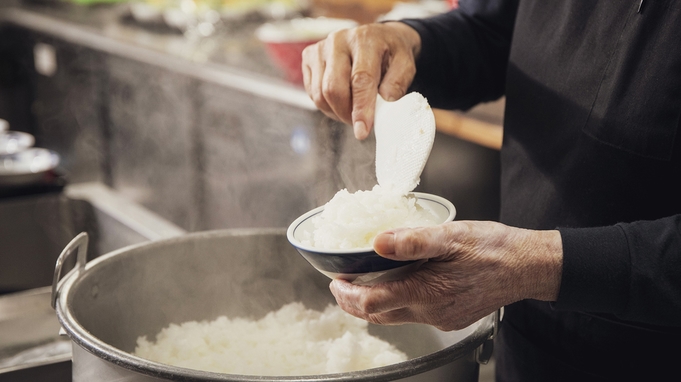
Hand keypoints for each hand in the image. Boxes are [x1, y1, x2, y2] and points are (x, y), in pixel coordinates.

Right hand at [302, 22, 420, 139]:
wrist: (377, 37)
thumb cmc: (391, 54)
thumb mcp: (406, 64)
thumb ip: (398, 82)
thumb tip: (386, 99)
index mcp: (365, 40)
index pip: (360, 79)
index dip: (361, 108)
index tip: (362, 131)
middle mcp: (338, 40)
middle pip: (333, 89)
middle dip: (346, 114)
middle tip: (360, 123)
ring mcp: (320, 48)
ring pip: (319, 94)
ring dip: (335, 112)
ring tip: (352, 111)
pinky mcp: (309, 56)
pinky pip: (312, 92)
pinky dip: (326, 105)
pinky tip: (341, 101)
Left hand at [329, 221, 562, 330]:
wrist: (528, 266)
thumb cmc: (493, 248)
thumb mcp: (451, 236)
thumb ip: (413, 241)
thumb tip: (377, 242)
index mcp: (426, 292)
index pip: (371, 304)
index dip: (346, 295)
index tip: (335, 281)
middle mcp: (430, 312)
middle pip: (378, 316)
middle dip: (353, 303)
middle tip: (340, 286)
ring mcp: (441, 318)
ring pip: (395, 317)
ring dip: (373, 304)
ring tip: (361, 286)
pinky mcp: (451, 318)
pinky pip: (415, 314)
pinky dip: (397, 303)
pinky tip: (398, 285)